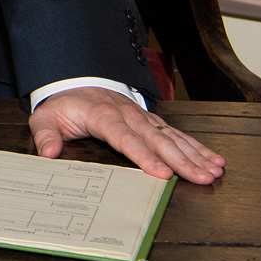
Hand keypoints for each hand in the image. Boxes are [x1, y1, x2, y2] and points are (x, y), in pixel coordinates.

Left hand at [28, 86, 225, 183]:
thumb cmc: (63, 105)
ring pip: (172, 136)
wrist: (74, 82)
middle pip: (157, 139)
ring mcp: (142, 117)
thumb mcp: (45, 117)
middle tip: (202, 177)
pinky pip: (176, 133)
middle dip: (181, 160)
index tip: (162, 172)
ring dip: (195, 154)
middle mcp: (127, 114)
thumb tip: (49, 152)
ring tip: (214, 171)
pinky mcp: (151, 120)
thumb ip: (45, 134)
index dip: (144, 156)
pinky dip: (196, 146)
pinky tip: (214, 159)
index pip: (125, 138)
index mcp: (103, 115)